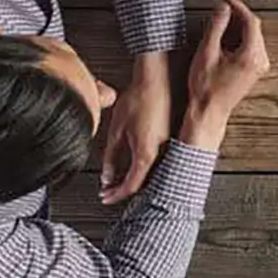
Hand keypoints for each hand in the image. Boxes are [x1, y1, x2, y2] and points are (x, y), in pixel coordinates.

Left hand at [100, 53, 171, 203]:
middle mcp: (163, 154)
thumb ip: (111, 156)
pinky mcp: (172, 139)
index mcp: (147, 154)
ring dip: (135, 179)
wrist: (157, 79)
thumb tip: (106, 175)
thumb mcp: (116, 130)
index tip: (105, 197)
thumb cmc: (138, 100)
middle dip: (124, 189)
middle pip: (144, 182)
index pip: (131, 185)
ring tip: (117, 180)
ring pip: (152, 173)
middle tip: (109, 191)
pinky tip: (133, 165)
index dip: (116, 194)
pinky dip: (144, 168)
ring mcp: (170, 147)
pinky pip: (159, 162)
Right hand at [180, 0, 270, 151]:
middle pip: (255, 28)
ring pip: (254, 37)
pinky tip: (225, 38)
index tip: (227, 0)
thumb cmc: (205, 87)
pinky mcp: (255, 70)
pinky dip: (240, 38)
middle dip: (239, 16)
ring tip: (220, 22)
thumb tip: (223, 8)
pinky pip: (252, 47)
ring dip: (239, 27)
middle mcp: (261, 61)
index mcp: (251, 55)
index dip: (239, 8)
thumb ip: (216, 27)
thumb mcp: (207, 52)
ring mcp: (260, 67)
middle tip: (222, 9)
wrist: (209, 111)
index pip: (252, 22)